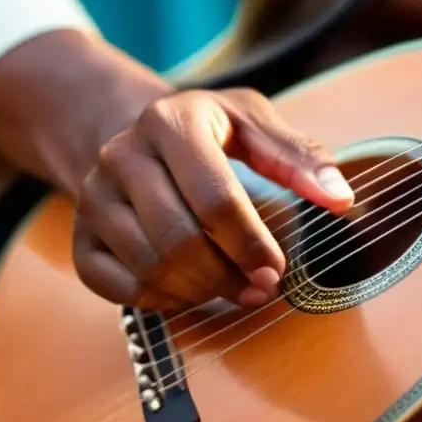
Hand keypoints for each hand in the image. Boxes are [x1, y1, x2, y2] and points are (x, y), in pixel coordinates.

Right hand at [72, 88, 353, 309]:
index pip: (215, 198)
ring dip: (200, 291)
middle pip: (179, 239)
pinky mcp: (81, 234)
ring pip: (148, 266)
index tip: (278, 269)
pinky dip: (160, 300)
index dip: (252, 244)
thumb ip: (302, 158)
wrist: (137, 134)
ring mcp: (93, 196)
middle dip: (228, 275)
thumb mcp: (255, 125)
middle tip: (261, 287)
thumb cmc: (209, 132)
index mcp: (170, 121)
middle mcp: (121, 155)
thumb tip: (341, 199)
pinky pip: (116, 286)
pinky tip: (190, 289)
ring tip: (231, 287)